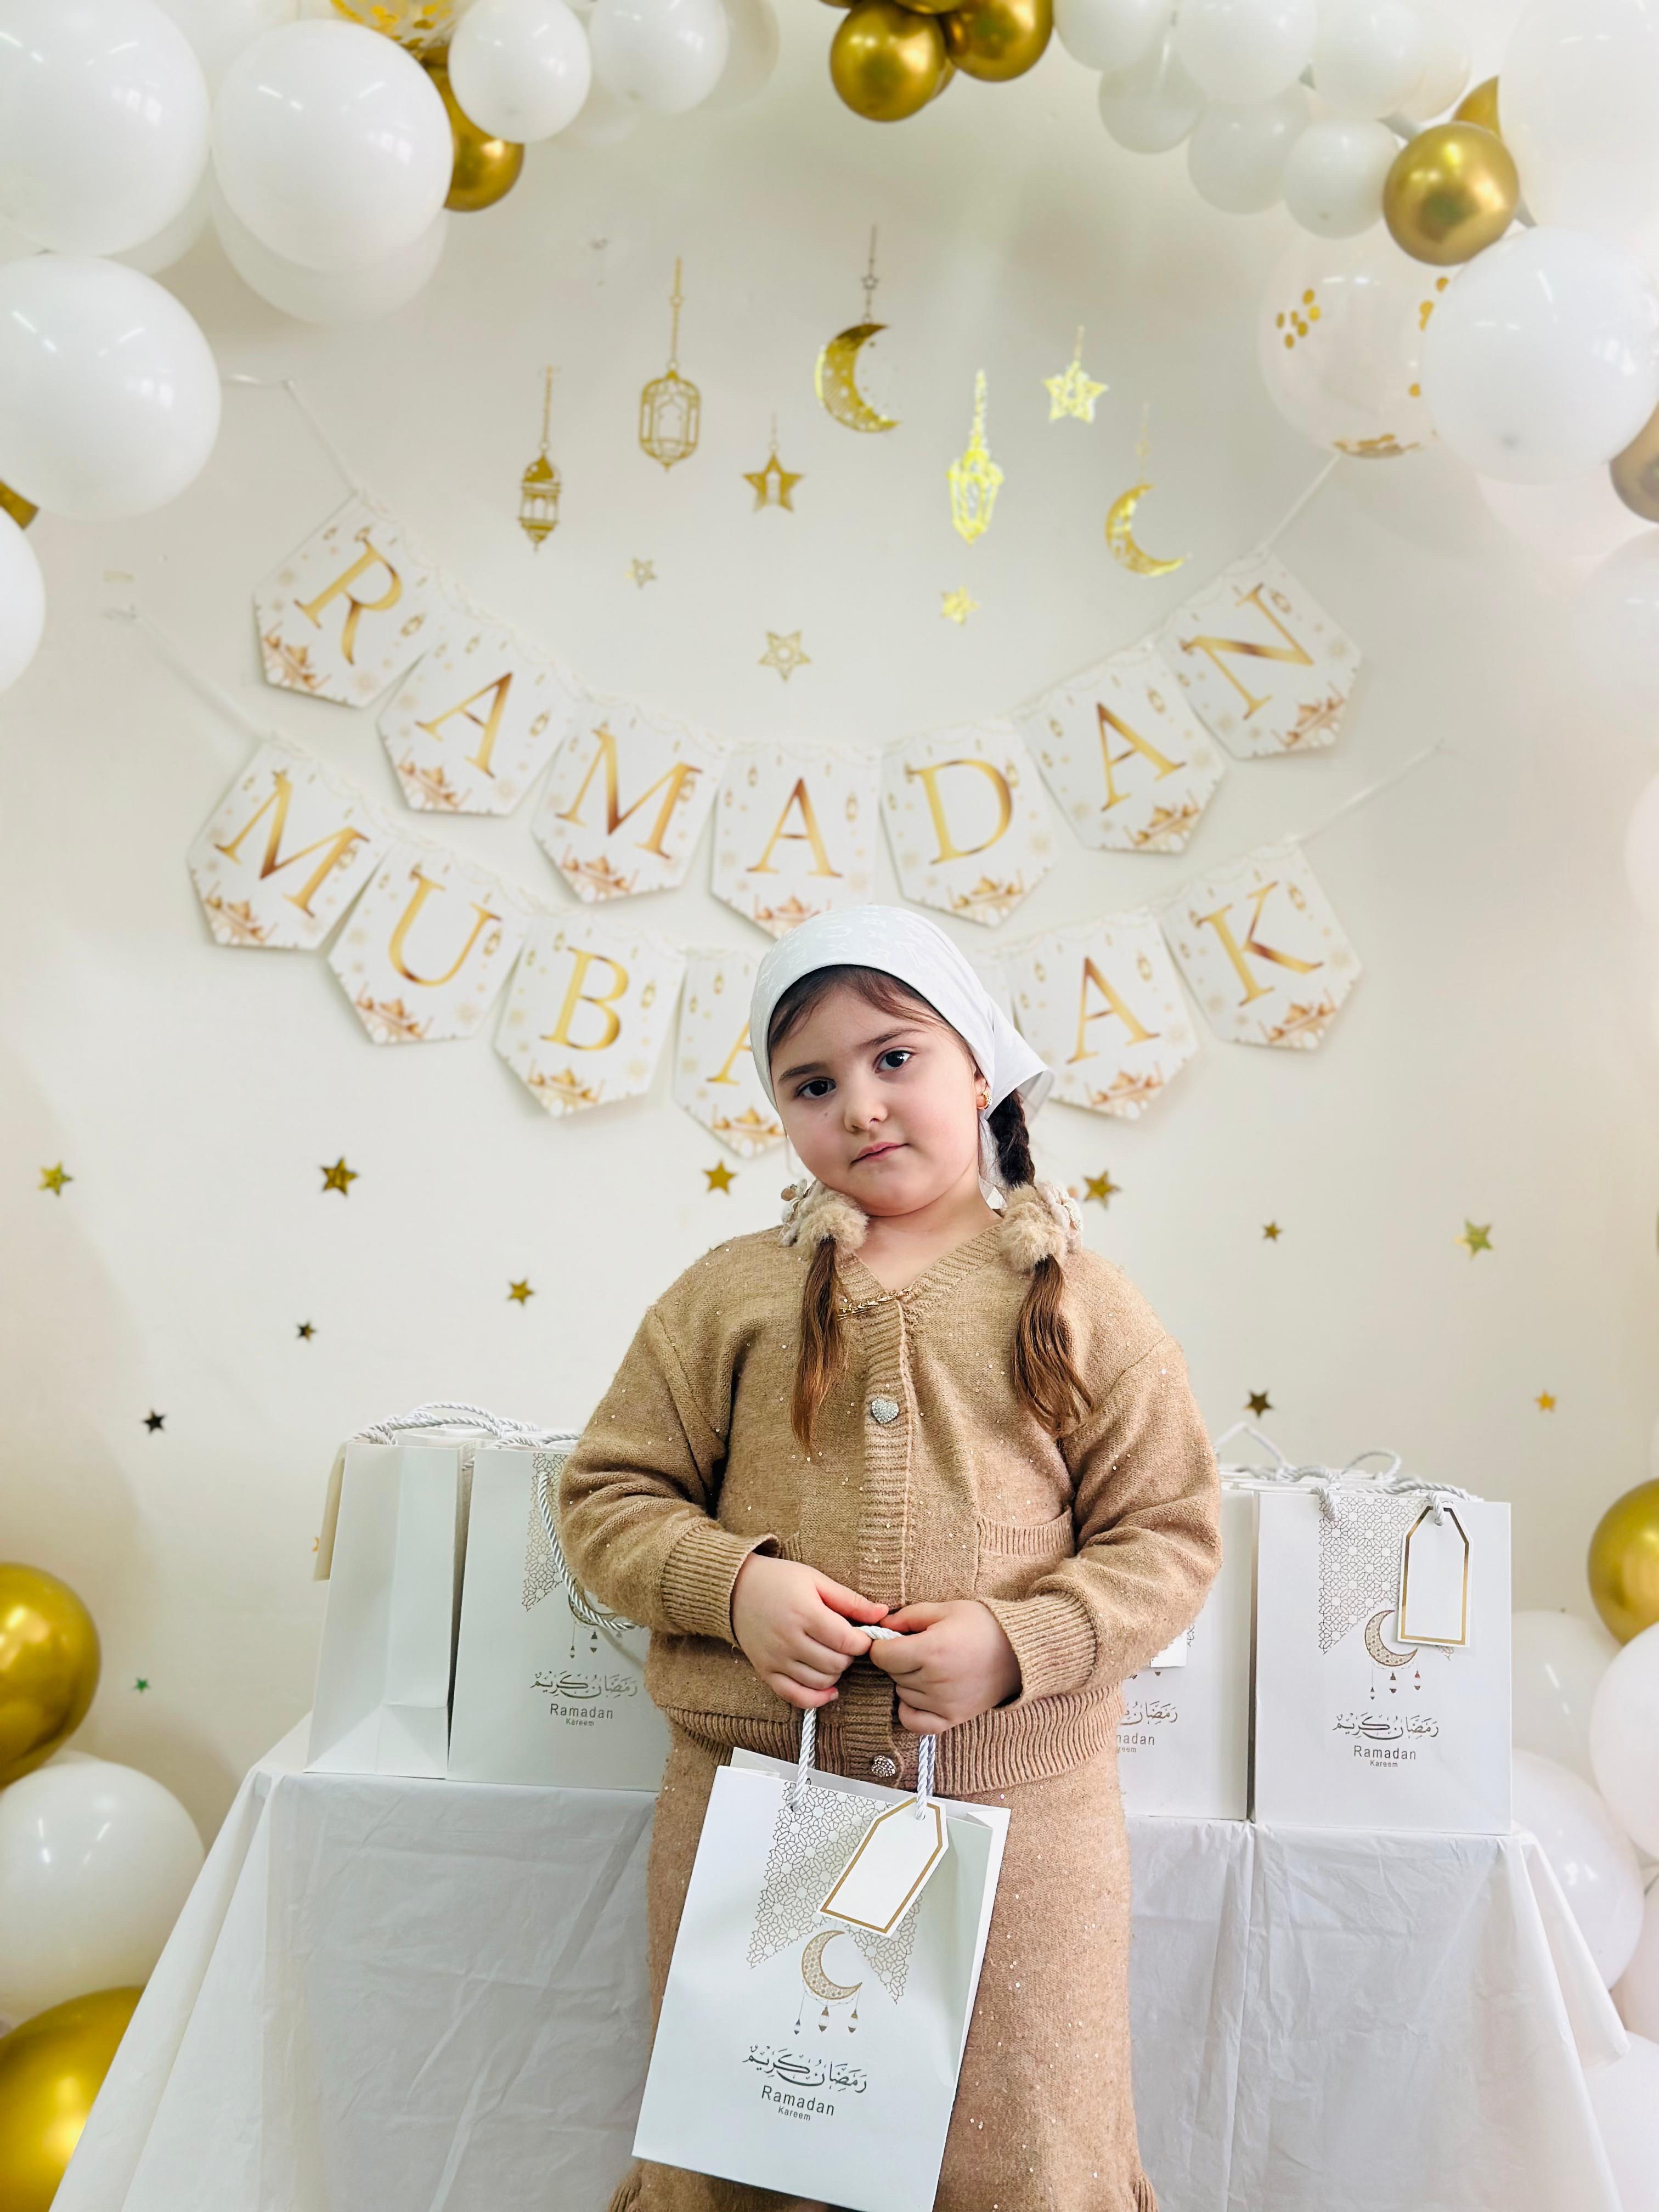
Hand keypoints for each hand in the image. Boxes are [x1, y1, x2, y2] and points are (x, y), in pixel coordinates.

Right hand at [731, 1553, 889, 1711]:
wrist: (735, 1589)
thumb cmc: (779, 1580)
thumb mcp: (816, 1580)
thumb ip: (850, 1600)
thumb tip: (882, 1614)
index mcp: (804, 1613)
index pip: (847, 1641)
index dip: (863, 1642)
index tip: (863, 1635)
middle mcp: (789, 1639)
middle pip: (835, 1664)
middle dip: (849, 1657)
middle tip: (846, 1643)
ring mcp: (776, 1659)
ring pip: (820, 1682)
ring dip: (835, 1673)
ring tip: (833, 1656)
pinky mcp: (766, 1671)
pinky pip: (795, 1697)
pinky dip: (816, 1698)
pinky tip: (828, 1689)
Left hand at [866, 1600, 1020, 1733]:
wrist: (1019, 1652)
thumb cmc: (983, 1626)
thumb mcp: (946, 1609)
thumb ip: (908, 1616)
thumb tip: (880, 1626)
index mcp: (932, 1650)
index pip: (881, 1655)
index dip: (881, 1644)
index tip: (892, 1638)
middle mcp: (935, 1681)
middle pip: (891, 1673)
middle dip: (897, 1659)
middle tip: (918, 1647)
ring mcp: (943, 1703)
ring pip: (901, 1693)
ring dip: (907, 1680)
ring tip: (930, 1666)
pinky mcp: (952, 1719)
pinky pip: (914, 1721)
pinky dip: (910, 1709)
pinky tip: (921, 1693)